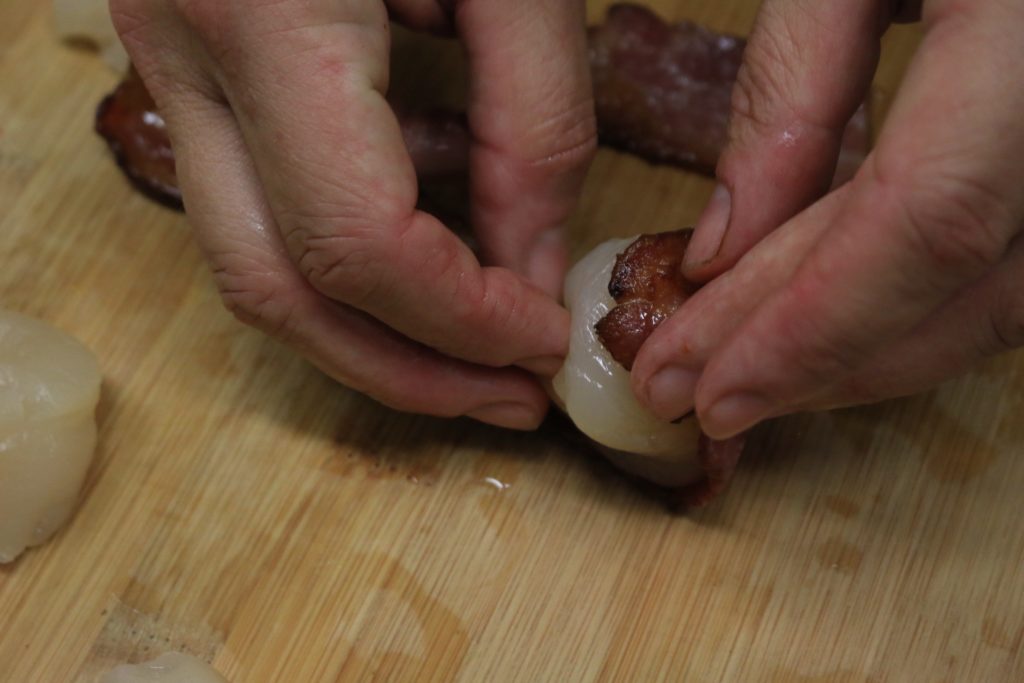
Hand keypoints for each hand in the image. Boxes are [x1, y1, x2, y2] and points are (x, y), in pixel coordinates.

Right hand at [109, 0, 595, 428]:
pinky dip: (345, 264)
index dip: (461, 319)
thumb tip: (532, 267)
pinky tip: (429, 259)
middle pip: (278, 294)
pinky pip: (255, 208)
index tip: (545, 341)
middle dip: (405, 372)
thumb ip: (536, 117)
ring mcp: (169, 65)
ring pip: (249, 270)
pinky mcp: (189, 64)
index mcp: (269, 15)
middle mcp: (188, 57)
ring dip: (369, 336)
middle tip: (507, 400)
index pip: (356, 245)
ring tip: (476, 352)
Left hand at [630, 0, 1023, 437]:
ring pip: (1003, 301)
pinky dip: (921, 308)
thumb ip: (791, 89)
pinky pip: (1013, 266)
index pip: (925, 218)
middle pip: (963, 284)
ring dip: (872, 355)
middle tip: (703, 395)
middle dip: (817, 359)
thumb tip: (724, 249)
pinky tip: (838, 319)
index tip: (704, 390)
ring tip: (757, 373)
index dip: (809, 325)